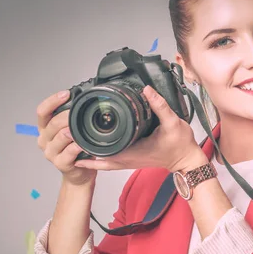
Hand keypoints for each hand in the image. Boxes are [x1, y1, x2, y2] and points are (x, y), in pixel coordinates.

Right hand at [36, 90, 97, 186]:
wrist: (78, 173)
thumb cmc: (76, 150)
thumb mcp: (71, 131)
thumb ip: (71, 119)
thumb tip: (81, 100)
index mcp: (45, 129)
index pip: (42, 111)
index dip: (52, 101)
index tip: (66, 94)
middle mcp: (44, 140)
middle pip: (52, 123)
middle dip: (67, 115)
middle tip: (79, 111)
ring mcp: (51, 152)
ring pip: (60, 136)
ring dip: (72, 130)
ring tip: (81, 127)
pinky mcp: (60, 163)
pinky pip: (70, 151)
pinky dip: (78, 145)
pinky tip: (84, 143)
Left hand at [74, 85, 204, 172]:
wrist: (186, 160)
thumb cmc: (180, 145)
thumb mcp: (172, 122)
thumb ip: (160, 106)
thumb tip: (147, 90)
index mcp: (132, 152)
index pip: (103, 152)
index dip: (86, 145)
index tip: (73, 135)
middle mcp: (127, 159)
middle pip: (96, 159)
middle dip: (80, 150)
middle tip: (65, 137)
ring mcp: (128, 161)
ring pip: (100, 162)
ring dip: (86, 155)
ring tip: (71, 144)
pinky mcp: (131, 160)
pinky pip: (108, 162)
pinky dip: (96, 157)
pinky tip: (89, 150)